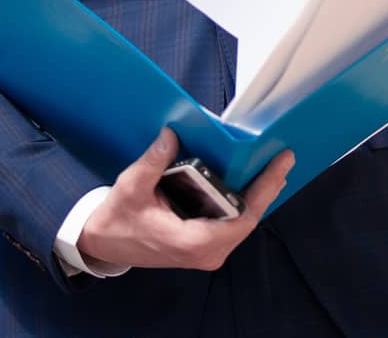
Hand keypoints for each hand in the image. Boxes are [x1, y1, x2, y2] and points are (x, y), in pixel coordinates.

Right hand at [77, 128, 292, 271]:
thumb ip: (154, 161)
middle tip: (283, 158)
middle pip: (248, 219)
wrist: (104, 244)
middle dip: (267, 188)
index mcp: (192, 242)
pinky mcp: (204, 247)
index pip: (242, 219)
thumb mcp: (132, 187)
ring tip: (274, 166)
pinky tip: (253, 182)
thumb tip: (173, 134)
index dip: (264, 191)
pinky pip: (232, 223)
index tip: (279, 165)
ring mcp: (206, 252)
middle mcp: (205, 252)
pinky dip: (244, 202)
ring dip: (259, 195)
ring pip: (242, 222)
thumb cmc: (117, 219)